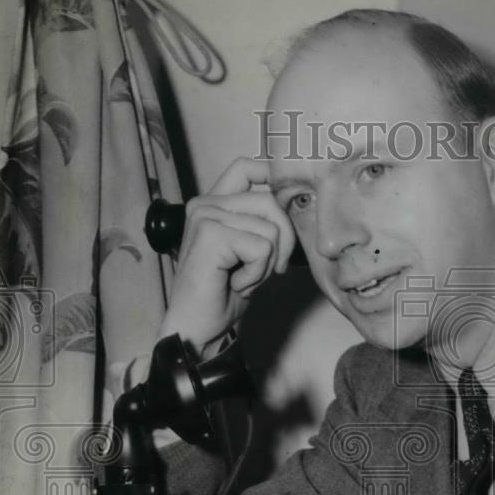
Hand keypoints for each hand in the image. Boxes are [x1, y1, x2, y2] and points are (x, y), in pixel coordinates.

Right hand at [159, 157, 296, 355]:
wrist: (196, 327)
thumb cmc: (222, 295)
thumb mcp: (251, 254)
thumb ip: (265, 227)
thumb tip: (298, 208)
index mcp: (213, 205)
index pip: (246, 167)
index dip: (272, 174)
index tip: (289, 195)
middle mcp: (205, 204)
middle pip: (271, 201)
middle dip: (283, 241)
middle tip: (265, 270)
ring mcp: (205, 216)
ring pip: (271, 227)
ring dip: (267, 263)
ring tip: (242, 279)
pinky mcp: (210, 234)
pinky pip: (262, 247)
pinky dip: (257, 273)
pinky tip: (235, 284)